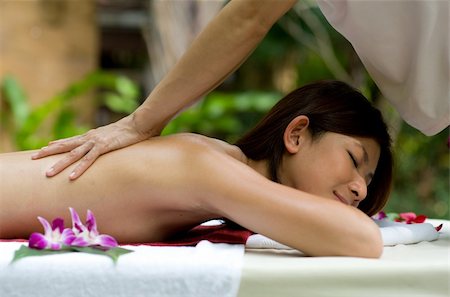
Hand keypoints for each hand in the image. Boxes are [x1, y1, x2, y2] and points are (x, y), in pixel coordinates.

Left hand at [31, 115, 152, 179]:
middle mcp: (90, 137)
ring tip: (48, 174)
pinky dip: (80, 168)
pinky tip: (72, 177)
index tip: (44, 148)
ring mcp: (96, 142)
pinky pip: (89, 160)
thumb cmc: (132, 130)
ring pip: (73, 155)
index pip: (71, 140)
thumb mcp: (116, 136)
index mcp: (93, 135)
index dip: (57, 144)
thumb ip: (110, 141)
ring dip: (60, 164)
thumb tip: (111, 144)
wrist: (141, 123)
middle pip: (65, 145)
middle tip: (33, 158)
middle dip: (48, 152)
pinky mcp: (104, 147)